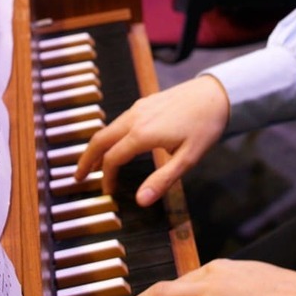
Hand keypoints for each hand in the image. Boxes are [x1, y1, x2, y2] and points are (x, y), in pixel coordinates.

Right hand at [74, 76, 230, 206]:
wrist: (218, 93)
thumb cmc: (205, 127)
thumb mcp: (188, 159)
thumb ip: (162, 180)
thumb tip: (140, 201)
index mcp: (142, 134)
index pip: (113, 159)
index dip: (106, 178)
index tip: (108, 192)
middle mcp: (135, 118)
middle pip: (100, 139)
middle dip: (87, 159)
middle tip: (78, 177)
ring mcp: (139, 107)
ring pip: (109, 128)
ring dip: (98, 146)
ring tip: (94, 164)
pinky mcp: (145, 102)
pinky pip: (119, 121)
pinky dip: (110, 135)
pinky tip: (116, 145)